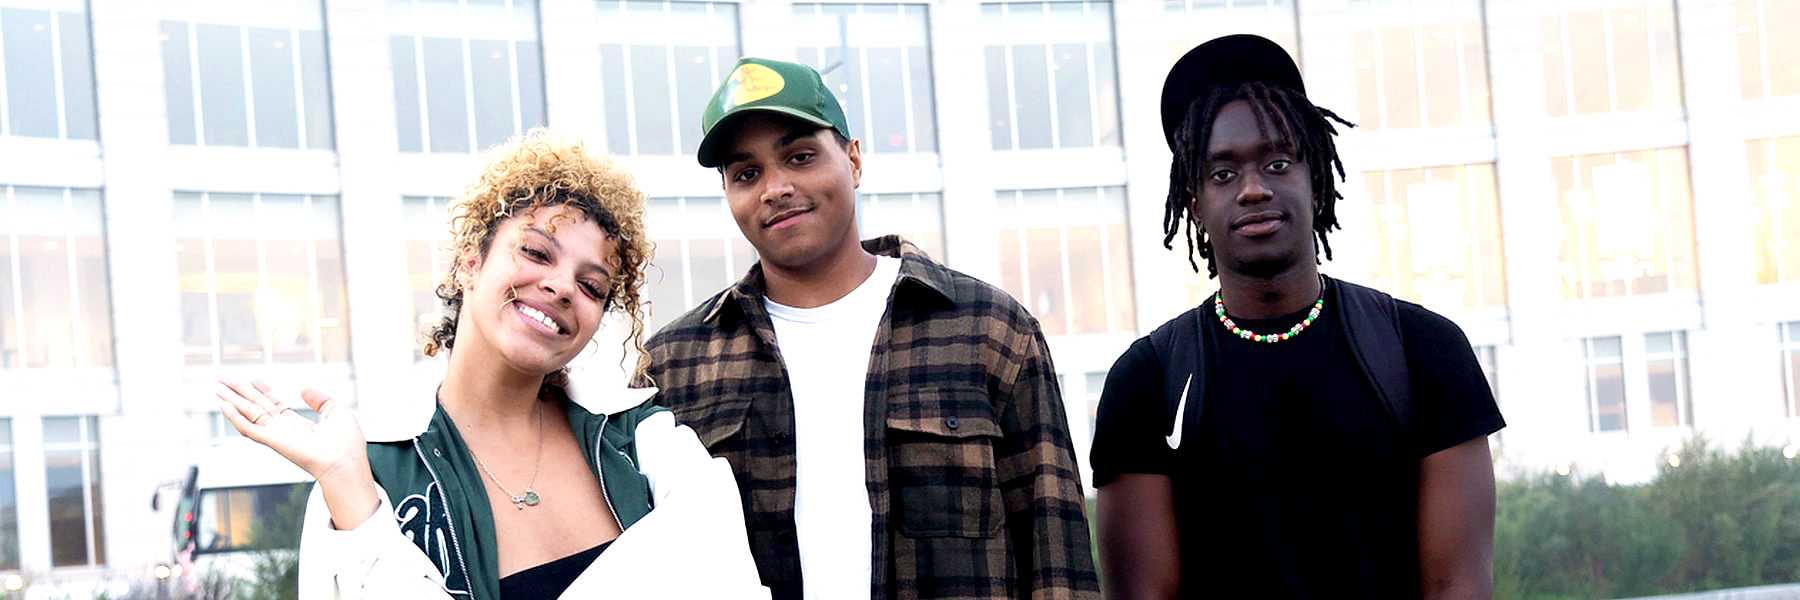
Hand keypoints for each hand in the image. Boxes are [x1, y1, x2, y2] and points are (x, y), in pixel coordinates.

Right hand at [216, 380, 369, 481]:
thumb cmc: (346, 445)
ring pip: (248, 414)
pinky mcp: (272, 441)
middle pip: (256, 407)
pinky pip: (248, 428)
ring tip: (217, 387)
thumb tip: (304, 388)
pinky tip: (224, 405)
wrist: (345, 463)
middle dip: (240, 392)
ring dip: (231, 400)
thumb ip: (320, 400)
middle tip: (224, 378)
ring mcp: (276, 436)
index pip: (274, 406)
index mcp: (298, 426)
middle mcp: (284, 431)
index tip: (253, 378)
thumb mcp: (336, 413)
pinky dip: (234, 417)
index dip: (263, 391)